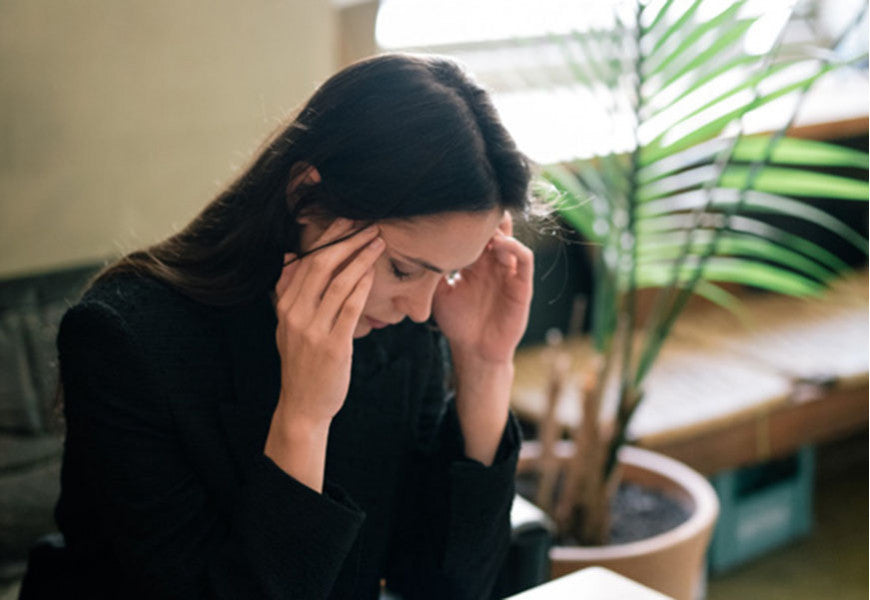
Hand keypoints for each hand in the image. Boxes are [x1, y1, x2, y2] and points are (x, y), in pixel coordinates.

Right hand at [272, 219, 383, 426]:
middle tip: (367, 223)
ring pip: (338, 283)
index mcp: (285, 306)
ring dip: (360, 258)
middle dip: (345, 240)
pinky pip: (349, 308)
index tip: (346, 219)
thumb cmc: (301, 362)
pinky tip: (374, 272)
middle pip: (320, 265)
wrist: (303, 405)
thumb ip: (287, 291)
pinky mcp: (333, 345)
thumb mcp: (286, 325)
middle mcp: (295, 314)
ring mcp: (313, 330)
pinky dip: (362, 286)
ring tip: (378, 242)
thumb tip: (289, 257)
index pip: (306, 262)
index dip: (327, 238)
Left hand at [432, 213, 533, 364]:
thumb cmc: (457, 322)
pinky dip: (515, 247)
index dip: (467, 222)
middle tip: (472, 212)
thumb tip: (416, 248)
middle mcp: (493, 263)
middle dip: (486, 219)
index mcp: (474, 263)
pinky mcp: (522, 285)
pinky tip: (500, 245)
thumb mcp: (439, 293)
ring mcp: (509, 272)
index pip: (475, 233)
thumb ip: (433, 272)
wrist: (474, 350)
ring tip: (485, 229)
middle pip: (496, 230)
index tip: (454, 213)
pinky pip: (525, 259)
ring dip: (500, 230)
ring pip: (511, 239)